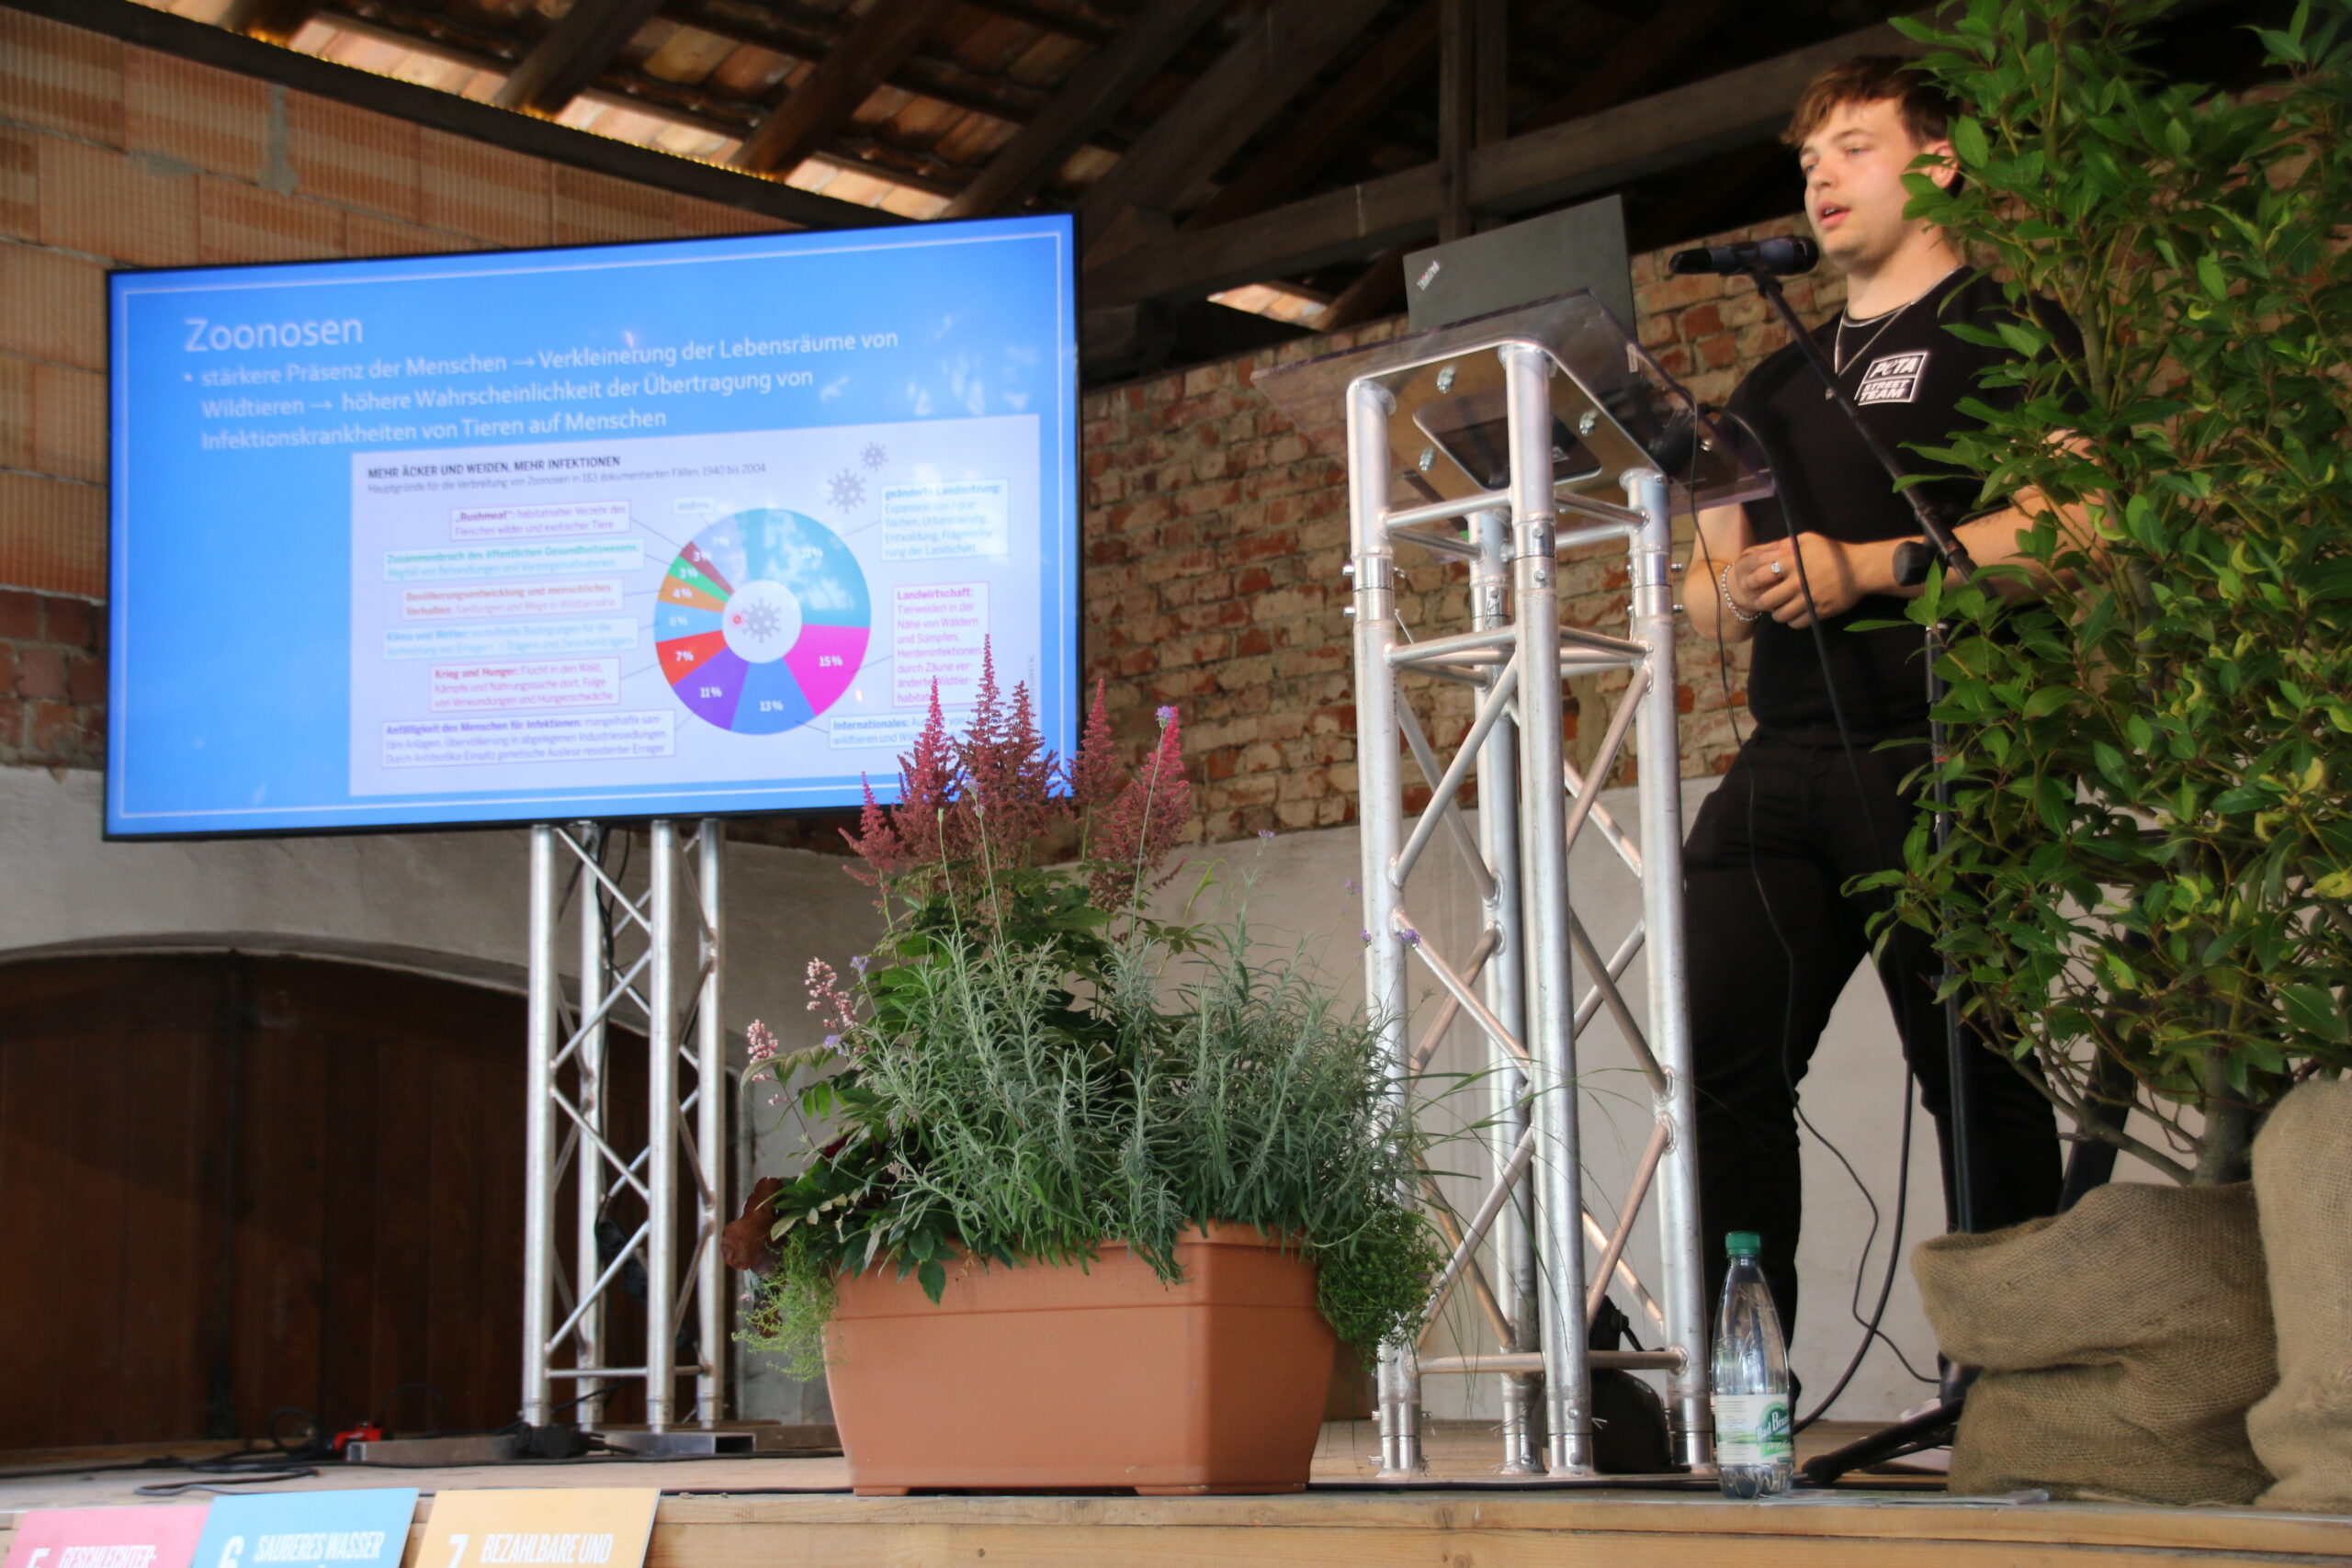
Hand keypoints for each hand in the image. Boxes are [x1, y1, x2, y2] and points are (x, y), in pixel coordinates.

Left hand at [1732, 533, 1866, 627]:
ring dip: (1777, 613)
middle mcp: (1796, 583)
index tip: (1751, 585)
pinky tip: (1794, 614)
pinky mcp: (1818, 612)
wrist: (1861, 569)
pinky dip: (1792, 621)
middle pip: (1766, 601)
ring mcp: (1807, 600)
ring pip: (1780, 615)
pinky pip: (1796, 623)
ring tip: (1780, 608)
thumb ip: (1786, 544)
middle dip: (1761, 602)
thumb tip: (1767, 550)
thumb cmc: (1833, 552)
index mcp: (1791, 564)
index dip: (1752, 582)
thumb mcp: (1808, 540)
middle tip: (1764, 600)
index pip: (1760, 576)